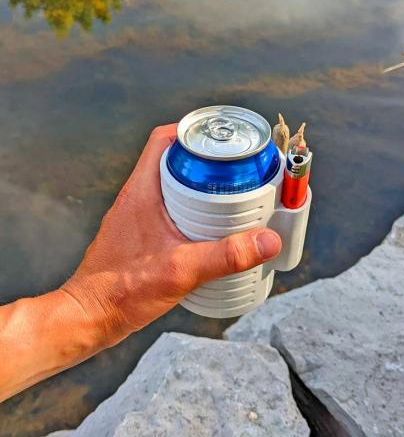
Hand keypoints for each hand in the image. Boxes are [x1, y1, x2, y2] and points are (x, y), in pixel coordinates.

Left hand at [62, 124, 281, 345]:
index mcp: (141, 192)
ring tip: (229, 200)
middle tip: (234, 173)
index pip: (163, 141)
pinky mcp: (141, 235)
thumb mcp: (181, 270)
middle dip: (205, 163)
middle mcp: (137, 198)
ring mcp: (137, 217)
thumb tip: (266, 241)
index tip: (220, 141)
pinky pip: (170, 211)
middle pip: (173, 162)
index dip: (192, 133)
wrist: (90, 318)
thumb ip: (225, 256)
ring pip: (172, 188)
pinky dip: (191, 213)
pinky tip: (209, 231)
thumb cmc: (121, 291)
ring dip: (199, 189)